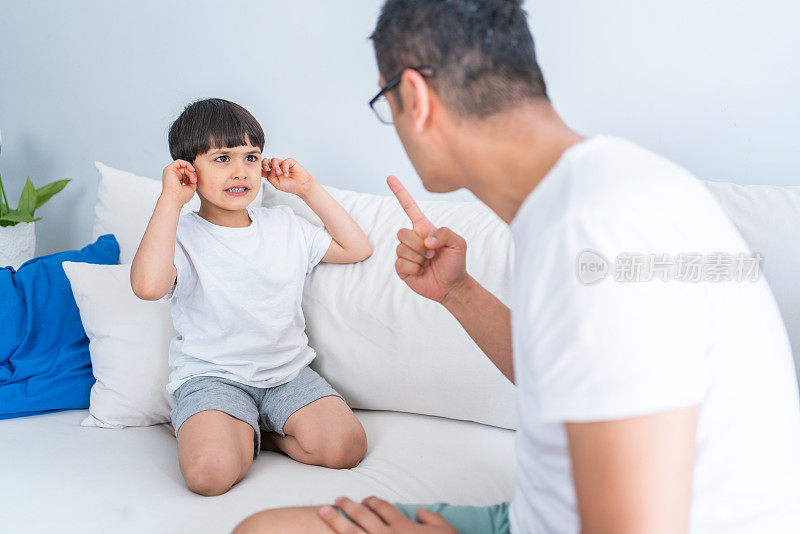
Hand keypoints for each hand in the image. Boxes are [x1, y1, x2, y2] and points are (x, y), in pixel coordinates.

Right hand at [160, 159, 196, 206]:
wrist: (174, 199)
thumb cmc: (181, 197)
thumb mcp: (191, 187)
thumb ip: (192, 179)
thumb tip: (194, 173)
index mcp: (176, 180)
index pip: (186, 174)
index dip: (192, 176)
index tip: (194, 182)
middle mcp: (172, 176)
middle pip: (185, 170)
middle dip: (192, 174)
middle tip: (194, 181)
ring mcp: (170, 172)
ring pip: (184, 167)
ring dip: (190, 172)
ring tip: (192, 180)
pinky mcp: (169, 169)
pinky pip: (179, 161)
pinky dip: (187, 164)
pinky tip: (191, 169)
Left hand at [262, 157, 314, 196]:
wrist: (301, 186)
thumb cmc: (290, 186)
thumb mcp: (277, 184)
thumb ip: (270, 177)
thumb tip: (267, 170)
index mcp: (272, 173)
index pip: (263, 168)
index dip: (260, 168)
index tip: (261, 171)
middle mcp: (276, 167)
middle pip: (266, 161)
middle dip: (264, 163)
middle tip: (266, 169)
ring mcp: (282, 164)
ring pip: (274, 160)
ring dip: (275, 167)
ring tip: (279, 173)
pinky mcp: (290, 162)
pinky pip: (284, 162)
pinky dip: (284, 168)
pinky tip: (287, 174)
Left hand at [319, 496, 456, 533]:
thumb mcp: (445, 531)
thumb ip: (432, 518)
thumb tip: (419, 510)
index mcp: (403, 526)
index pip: (382, 507)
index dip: (371, 500)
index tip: (364, 499)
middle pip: (362, 515)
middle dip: (347, 505)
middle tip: (336, 500)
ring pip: (351, 531)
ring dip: (336, 519)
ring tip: (324, 511)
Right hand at [388, 176, 468, 303]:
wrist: (452, 285)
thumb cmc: (456, 262)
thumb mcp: (459, 243)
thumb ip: (444, 233)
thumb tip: (425, 240)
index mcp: (424, 228)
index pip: (409, 208)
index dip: (400, 192)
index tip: (390, 178)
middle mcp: (412, 239)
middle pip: (402, 232)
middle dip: (419, 245)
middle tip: (432, 254)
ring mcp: (405, 253)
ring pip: (402, 249)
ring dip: (419, 258)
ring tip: (428, 263)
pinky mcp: (402, 268)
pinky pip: (401, 263)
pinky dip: (414, 268)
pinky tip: (422, 272)